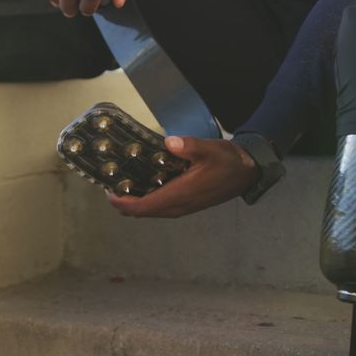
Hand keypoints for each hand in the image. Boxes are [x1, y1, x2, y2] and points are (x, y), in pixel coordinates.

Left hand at [108, 136, 259, 218]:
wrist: (247, 171)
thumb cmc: (228, 160)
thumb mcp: (210, 149)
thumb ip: (189, 146)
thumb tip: (169, 143)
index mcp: (180, 195)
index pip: (144, 207)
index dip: (123, 202)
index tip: (109, 191)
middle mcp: (178, 206)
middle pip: (143, 213)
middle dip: (124, 202)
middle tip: (111, 183)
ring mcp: (183, 207)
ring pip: (151, 211)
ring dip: (135, 202)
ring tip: (123, 183)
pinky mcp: (186, 204)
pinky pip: (160, 207)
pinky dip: (147, 200)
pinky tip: (144, 182)